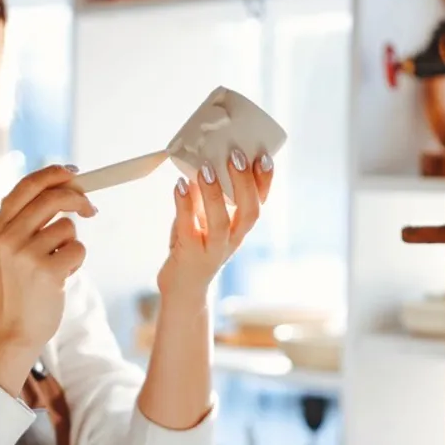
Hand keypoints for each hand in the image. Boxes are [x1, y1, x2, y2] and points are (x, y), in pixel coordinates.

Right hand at [0, 164, 96, 392]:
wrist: (15, 327)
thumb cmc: (22, 285)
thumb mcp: (13, 248)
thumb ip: (29, 219)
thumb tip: (66, 186)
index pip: (28, 185)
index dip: (54, 174)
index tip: (74, 173)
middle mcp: (8, 236)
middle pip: (53, 198)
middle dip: (78, 199)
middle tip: (90, 209)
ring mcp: (26, 254)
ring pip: (69, 227)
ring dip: (72, 244)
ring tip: (58, 264)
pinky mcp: (47, 271)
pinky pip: (78, 249)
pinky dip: (76, 262)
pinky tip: (61, 278)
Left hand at [157, 150, 273, 301]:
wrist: (183, 289)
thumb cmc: (194, 248)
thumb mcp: (204, 220)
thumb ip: (206, 197)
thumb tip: (203, 163)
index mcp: (241, 228)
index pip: (260, 202)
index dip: (265, 180)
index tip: (263, 155)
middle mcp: (233, 239)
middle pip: (249, 211)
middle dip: (245, 182)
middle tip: (236, 155)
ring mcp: (212, 249)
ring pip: (221, 223)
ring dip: (215, 194)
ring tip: (206, 169)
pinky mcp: (190, 254)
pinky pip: (188, 227)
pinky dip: (184, 205)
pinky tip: (179, 186)